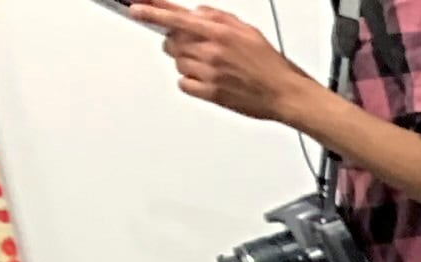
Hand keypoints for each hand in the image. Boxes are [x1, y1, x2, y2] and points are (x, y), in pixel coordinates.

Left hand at [127, 6, 323, 123]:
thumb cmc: (270, 65)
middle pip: (171, 41)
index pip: (175, 17)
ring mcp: (208, 73)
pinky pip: (183, 83)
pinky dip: (190, 81)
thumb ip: (218, 17)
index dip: (151, 12)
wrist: (285, 94)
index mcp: (218, 33)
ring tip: (211, 67)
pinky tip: (207, 80)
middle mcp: (210, 51)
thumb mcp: (247, 31)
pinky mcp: (210, 93)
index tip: (135, 8)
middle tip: (197, 48)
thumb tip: (196, 12)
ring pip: (176, 63)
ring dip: (187, 62)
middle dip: (178, 42)